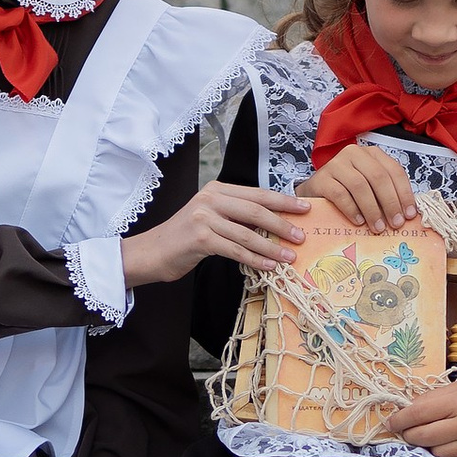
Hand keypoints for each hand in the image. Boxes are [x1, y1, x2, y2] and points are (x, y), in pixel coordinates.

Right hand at [122, 180, 310, 285]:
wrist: (152, 252)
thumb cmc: (185, 238)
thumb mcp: (211, 218)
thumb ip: (236, 216)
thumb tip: (273, 225)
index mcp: (217, 189)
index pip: (257, 193)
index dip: (283, 201)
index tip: (304, 208)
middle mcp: (210, 198)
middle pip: (256, 210)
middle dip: (282, 223)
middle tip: (301, 235)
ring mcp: (204, 217)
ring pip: (248, 233)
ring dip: (272, 247)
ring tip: (289, 257)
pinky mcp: (200, 238)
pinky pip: (235, 250)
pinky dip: (255, 259)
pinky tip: (268, 267)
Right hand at [302, 145, 418, 231]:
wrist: (316, 193)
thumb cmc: (347, 191)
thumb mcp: (370, 188)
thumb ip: (386, 195)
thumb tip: (406, 215)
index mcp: (371, 154)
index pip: (394, 170)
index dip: (404, 193)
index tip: (409, 214)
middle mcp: (354, 153)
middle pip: (378, 177)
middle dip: (390, 202)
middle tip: (395, 224)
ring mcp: (335, 164)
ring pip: (360, 185)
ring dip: (372, 209)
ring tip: (378, 227)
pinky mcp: (321, 179)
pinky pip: (340, 194)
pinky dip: (352, 209)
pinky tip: (359, 221)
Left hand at [390, 373, 456, 456]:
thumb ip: (433, 399)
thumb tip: (405, 411)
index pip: (419, 413)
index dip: (400, 419)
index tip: (391, 422)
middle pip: (424, 437)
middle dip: (409, 436)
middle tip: (407, 432)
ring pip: (437, 453)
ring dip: (428, 447)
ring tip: (432, 437)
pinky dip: (447, 455)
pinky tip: (450, 444)